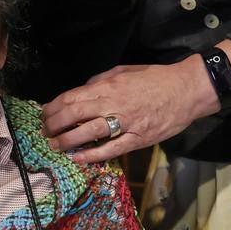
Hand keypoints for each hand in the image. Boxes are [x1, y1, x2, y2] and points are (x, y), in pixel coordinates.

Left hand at [41, 60, 218, 163]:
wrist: (186, 90)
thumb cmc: (155, 78)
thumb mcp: (124, 71)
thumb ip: (100, 80)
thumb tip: (81, 91)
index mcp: (108, 85)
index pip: (72, 97)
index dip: (53, 107)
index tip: (44, 114)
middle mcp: (113, 103)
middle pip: (74, 114)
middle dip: (54, 124)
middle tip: (44, 132)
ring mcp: (125, 122)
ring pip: (88, 132)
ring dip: (67, 140)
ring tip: (54, 145)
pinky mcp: (138, 139)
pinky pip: (111, 149)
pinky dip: (92, 155)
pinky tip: (77, 158)